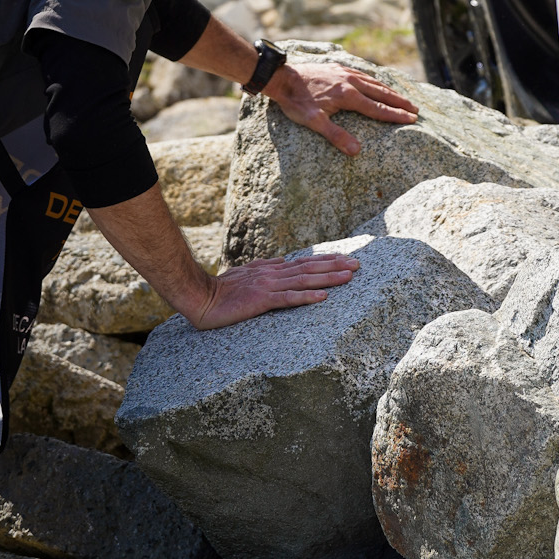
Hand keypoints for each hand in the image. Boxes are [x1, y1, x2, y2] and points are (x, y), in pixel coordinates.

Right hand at [187, 251, 362, 328]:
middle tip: (359, 264)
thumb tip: (282, 259)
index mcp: (271, 269)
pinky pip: (288, 299)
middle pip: (310, 268)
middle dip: (336, 266)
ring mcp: (268, 286)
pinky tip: (324, 298)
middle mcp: (273, 274)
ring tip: (349, 276)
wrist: (199, 297)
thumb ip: (265, 267)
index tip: (345, 257)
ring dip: (329, 278)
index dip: (326, 260)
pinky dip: (307, 298)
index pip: (304, 262)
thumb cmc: (221, 289)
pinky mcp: (261, 301)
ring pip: (305, 281)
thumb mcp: (246, 273)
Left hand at [262, 63, 417, 156]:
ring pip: (374, 81)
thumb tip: (357, 151)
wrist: (282, 77)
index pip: (378, 108)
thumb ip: (337, 136)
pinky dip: (375, 80)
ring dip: (390, 90)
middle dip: (400, 102)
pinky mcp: (338, 67)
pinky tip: (376, 82)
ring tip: (402, 97)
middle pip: (381, 93)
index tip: (412, 119)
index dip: (396, 115)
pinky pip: (363, 73)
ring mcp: (345, 72)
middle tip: (415, 109)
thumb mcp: (314, 122)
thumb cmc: (297, 102)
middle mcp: (351, 81)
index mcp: (348, 96)